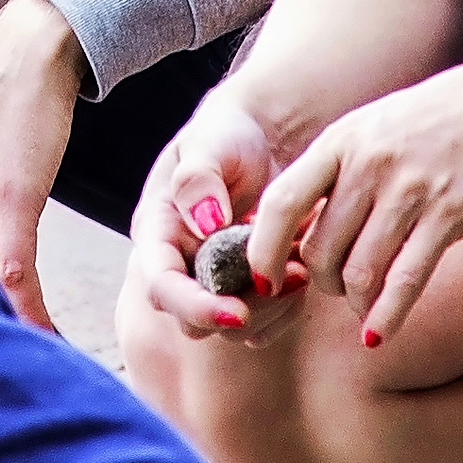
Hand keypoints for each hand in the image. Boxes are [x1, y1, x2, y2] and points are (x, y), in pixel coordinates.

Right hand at [118, 83, 280, 350]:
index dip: (195, 307)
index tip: (236, 312)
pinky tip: (304, 272)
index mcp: (157, 235)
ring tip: (301, 268)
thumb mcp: (209, 143)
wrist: (258, 139)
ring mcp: (213, 283)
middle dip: (243, 310)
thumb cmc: (225, 135)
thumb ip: (199, 178)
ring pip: (235, 328)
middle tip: (290, 276)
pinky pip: (265, 322)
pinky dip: (288, 306)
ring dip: (272, 308)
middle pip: (196, 321)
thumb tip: (206, 222)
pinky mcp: (247, 291)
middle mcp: (179, 267)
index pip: (162, 287)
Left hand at [248, 44, 462, 354]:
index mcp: (342, 140)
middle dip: (320, 282)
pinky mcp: (450, 214)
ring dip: (354, 300)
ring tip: (362, 304)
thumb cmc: (437, 119)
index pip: (281, 202)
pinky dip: (386, 315)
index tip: (262, 278)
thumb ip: (336, 171)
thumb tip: (293, 230)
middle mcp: (369, 163)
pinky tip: (376, 336)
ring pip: (359, 270)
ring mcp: (410, 189)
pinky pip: (406, 279)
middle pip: (319, 249)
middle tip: (334, 288)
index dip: (263, 249)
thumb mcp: (373, 127)